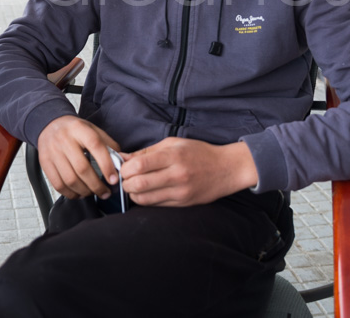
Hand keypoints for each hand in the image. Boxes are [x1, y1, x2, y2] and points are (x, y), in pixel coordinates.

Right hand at [36, 116, 120, 198]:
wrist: (49, 124)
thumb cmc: (74, 130)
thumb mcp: (93, 129)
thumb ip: (108, 144)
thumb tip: (120, 163)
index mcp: (79, 129)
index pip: (96, 146)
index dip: (106, 165)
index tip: (114, 179)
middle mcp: (64, 140)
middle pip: (82, 168)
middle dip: (96, 185)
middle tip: (105, 193)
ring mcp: (53, 152)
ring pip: (70, 179)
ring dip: (84, 191)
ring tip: (92, 193)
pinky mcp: (45, 163)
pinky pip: (58, 184)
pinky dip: (70, 193)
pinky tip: (78, 193)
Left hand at [119, 137, 257, 206]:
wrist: (227, 169)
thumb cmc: (198, 153)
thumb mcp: (173, 144)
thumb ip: (146, 152)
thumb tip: (122, 158)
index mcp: (173, 156)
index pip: (139, 165)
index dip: (125, 169)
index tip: (122, 168)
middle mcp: (176, 175)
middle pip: (139, 184)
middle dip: (125, 183)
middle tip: (124, 179)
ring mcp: (180, 192)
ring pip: (145, 199)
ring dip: (133, 194)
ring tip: (133, 187)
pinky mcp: (183, 204)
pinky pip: (156, 205)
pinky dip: (146, 200)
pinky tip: (146, 192)